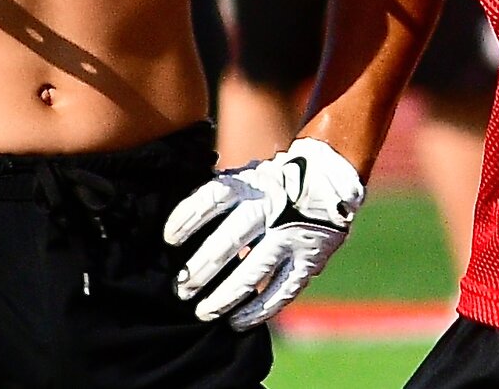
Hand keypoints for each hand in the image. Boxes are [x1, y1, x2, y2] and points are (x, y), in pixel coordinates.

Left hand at [165, 137, 364, 330]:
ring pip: (254, 271)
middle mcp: (272, 207)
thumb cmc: (272, 183)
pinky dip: (258, 310)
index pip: (214, 198)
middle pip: (230, 240)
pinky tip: (236, 322)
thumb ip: (220, 198)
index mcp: (252, 184)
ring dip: (225, 296)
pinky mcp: (310, 257)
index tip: (169, 240)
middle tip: (181, 289)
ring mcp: (292, 233)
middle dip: (201, 269)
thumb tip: (174, 229)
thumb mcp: (248, 178)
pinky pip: (282, 290)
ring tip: (203, 312)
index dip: (188, 219)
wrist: (329, 176)